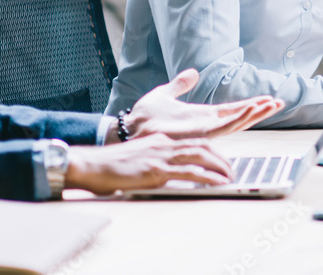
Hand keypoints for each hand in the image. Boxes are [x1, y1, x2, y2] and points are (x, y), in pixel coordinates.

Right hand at [66, 134, 232, 194]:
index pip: (194, 141)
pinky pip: (188, 171)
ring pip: (200, 155)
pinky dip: (206, 176)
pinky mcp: (155, 169)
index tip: (222, 161)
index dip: (212, 150)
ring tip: (230, 177)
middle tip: (231, 170)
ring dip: (219, 166)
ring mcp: (160, 156)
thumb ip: (156, 160)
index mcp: (161, 140)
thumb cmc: (110, 165)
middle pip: (202, 145)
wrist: (90, 164)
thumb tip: (167, 171)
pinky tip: (217, 182)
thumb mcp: (139, 156)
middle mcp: (164, 144)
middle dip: (221, 158)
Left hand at [118, 69, 284, 141]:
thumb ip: (180, 84)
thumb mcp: (166, 93)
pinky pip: (224, 126)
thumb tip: (192, 74)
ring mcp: (205, 130)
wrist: (131, 127)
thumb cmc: (145, 116)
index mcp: (203, 115)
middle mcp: (208, 124)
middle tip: (279, 102)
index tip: (267, 98)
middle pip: (241, 117)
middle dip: (261, 110)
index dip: (251, 104)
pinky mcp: (198, 133)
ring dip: (255, 113)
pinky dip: (239, 118)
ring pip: (237, 122)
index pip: (233, 109)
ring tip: (272, 104)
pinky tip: (252, 108)